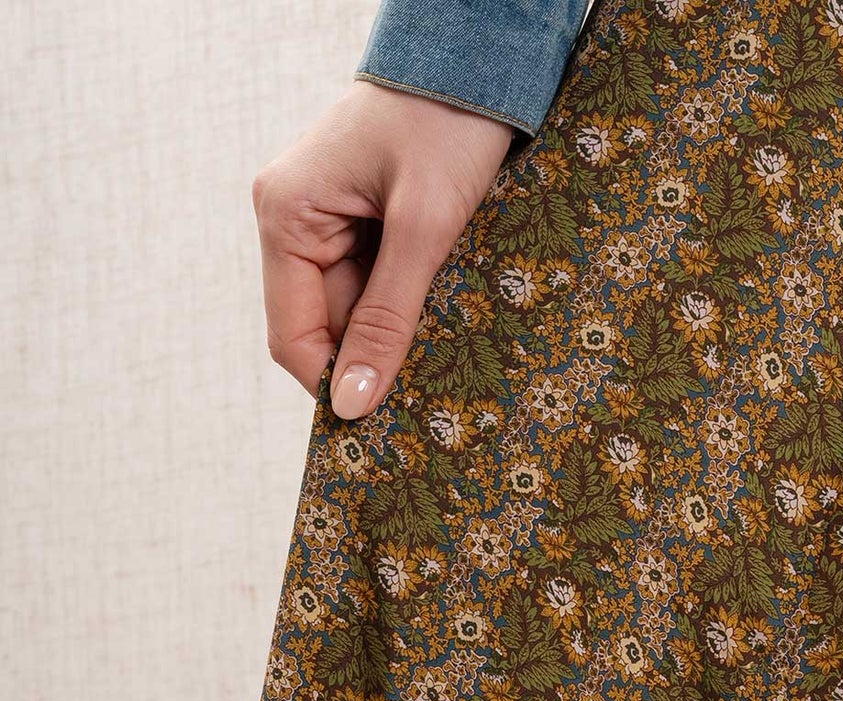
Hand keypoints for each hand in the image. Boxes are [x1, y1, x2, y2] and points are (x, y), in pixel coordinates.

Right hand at [252, 80, 515, 418]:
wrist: (479, 57)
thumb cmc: (447, 124)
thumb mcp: (423, 229)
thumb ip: (386, 318)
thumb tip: (351, 403)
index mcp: (286, 216)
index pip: (292, 338)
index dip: (334, 385)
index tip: (386, 424)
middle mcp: (294, 219)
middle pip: (326, 328)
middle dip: (375, 357)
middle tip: (434, 385)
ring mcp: (327, 218)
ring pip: (357, 310)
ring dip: (399, 330)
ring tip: (449, 333)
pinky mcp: (362, 218)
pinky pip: (378, 283)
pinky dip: (410, 303)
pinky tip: (444, 305)